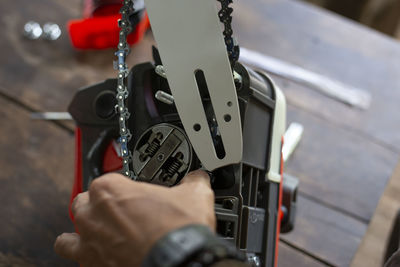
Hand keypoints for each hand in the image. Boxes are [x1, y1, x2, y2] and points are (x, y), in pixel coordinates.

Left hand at [54, 170, 215, 266]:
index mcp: (110, 190)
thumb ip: (192, 182)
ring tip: (96, 240)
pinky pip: (79, 264)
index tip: (133, 192)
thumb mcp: (192, 195)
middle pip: (83, 204)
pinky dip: (89, 262)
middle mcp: (93, 216)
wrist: (178, 261)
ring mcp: (89, 244)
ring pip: (67, 239)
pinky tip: (104, 261)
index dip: (122, 187)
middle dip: (97, 208)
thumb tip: (198, 179)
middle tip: (119, 213)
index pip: (107, 180)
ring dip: (79, 237)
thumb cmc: (178, 230)